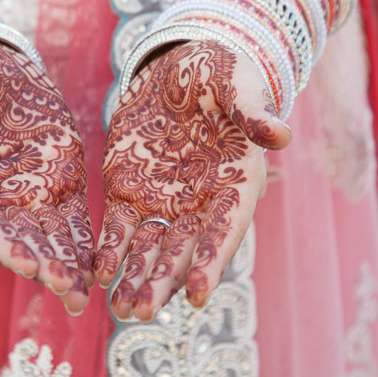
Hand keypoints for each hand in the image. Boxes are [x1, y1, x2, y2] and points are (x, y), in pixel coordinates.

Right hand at [0, 38, 94, 312]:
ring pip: (50, 238)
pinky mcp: (57, 183)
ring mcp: (27, 196)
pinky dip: (85, 243)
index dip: (4, 244)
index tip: (27, 263)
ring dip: (67, 265)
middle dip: (44, 266)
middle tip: (67, 290)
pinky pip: (73, 219)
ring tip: (84, 293)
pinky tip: (101, 267)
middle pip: (20, 241)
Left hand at [94, 41, 291, 320]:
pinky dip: (109, 251)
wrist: (176, 64)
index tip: (196, 294)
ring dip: (135, 279)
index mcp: (235, 187)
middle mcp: (200, 204)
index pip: (224, 232)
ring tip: (120, 310)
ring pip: (149, 250)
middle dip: (163, 282)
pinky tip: (96, 274)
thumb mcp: (236, 84)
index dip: (211, 262)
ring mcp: (163, 202)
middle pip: (182, 252)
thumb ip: (253, 112)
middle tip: (144, 312)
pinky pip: (118, 229)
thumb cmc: (217, 73)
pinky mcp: (128, 192)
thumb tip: (281, 134)